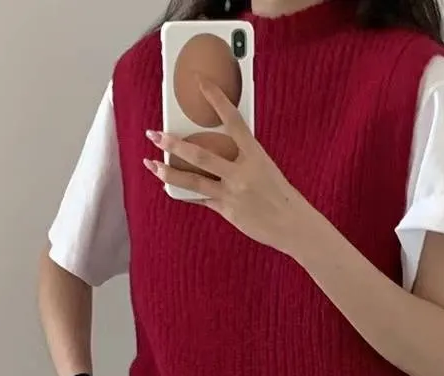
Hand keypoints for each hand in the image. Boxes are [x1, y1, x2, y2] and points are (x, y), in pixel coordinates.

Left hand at [145, 82, 316, 256]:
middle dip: (174, 144)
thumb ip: (243, 157)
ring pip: (194, 180)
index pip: (233, 120)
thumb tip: (219, 146)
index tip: (200, 83)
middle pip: (201, 154)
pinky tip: (167, 185)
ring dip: (169, 171)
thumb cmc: (280, 194)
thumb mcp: (266, 167)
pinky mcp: (227, 210)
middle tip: (155, 134)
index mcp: (255, 154)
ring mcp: (232, 193)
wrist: (292, 225)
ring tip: (151, 163)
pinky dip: (184, 192)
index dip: (216, 99)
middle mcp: (241, 172)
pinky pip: (200, 199)